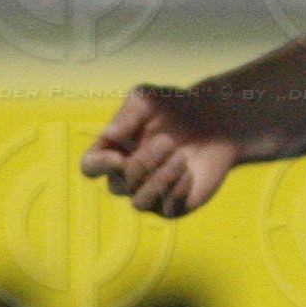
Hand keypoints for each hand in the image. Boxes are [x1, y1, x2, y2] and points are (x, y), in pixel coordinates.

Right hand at [79, 83, 243, 220]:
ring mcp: (148, 193)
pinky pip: (166, 208)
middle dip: (143, 163)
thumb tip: (109, 136)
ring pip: (138, 203)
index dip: (99, 166)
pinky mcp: (172, 205)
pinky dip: (177, 189)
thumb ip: (128, 113)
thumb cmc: (175, 107)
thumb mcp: (150, 98)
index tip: (119, 158)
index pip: (90, 167)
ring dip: (159, 180)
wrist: (215, 121)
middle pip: (117, 185)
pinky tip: (190, 171)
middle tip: (168, 140)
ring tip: (181, 156)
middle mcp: (126, 176)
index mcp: (113, 150)